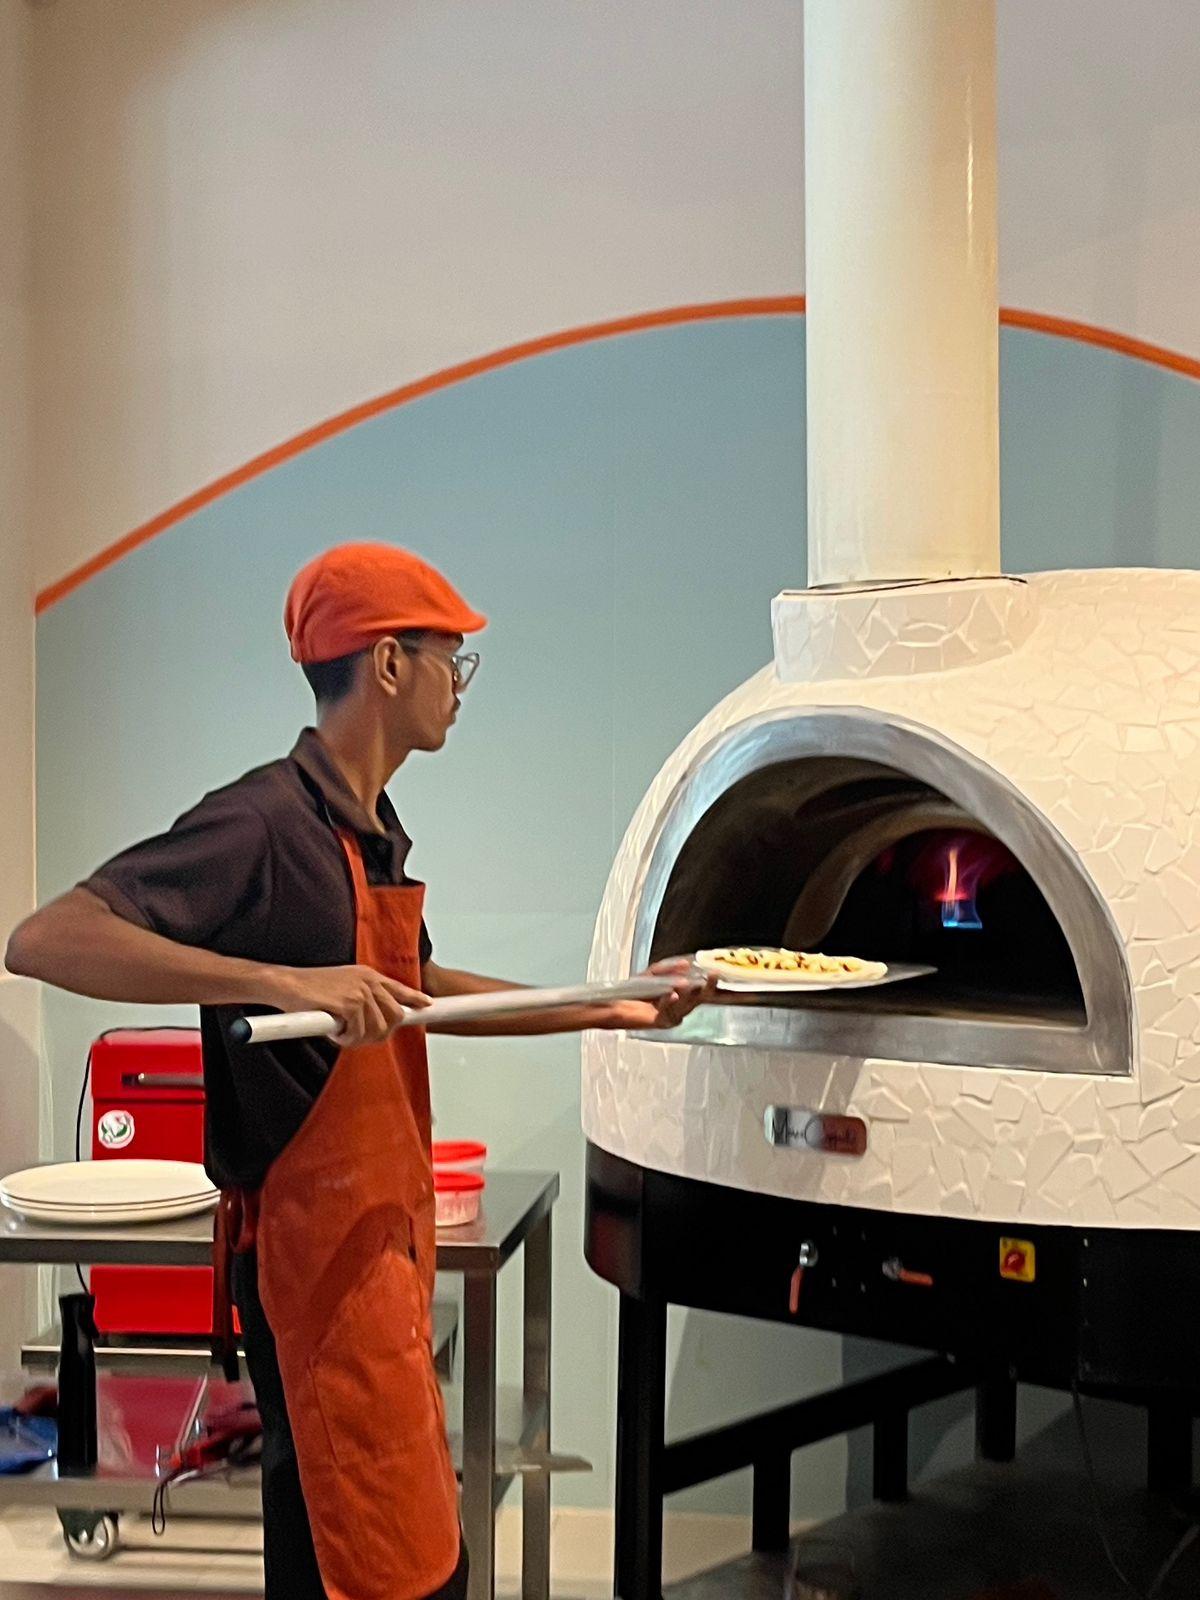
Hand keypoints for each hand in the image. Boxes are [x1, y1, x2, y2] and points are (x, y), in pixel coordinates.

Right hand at [262, 964, 430, 1046]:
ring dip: (360, 1039)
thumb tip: (377, 1019)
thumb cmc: (310, 989)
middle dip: (381, 1033)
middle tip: (360, 1038)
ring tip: (342, 1034)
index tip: (427, 1005)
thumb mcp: (343, 985)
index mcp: (368, 975)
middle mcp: (368, 981)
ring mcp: (359, 992)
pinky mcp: (348, 1005)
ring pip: (377, 1029)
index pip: (399, 988)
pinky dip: (346, 1039)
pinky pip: (359, 1033)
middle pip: (395, 1016)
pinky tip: (334, 1033)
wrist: (286, 984)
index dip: (415, 999)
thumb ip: (362, 997)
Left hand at [599, 959, 715, 1032]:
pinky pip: (669, 1011)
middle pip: (698, 999)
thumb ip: (669, 968)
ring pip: (685, 1006)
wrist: (615, 1003)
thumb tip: (686, 964)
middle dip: (706, 988)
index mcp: (679, 996)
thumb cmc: (634, 990)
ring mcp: (671, 1016)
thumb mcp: (654, 974)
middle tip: (713, 976)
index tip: (715, 971)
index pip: (699, 989)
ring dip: (686, 994)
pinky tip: (673, 995)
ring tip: (688, 983)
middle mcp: (678, 1007)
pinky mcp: (661, 1022)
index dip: (708, 982)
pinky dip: (670, 1002)